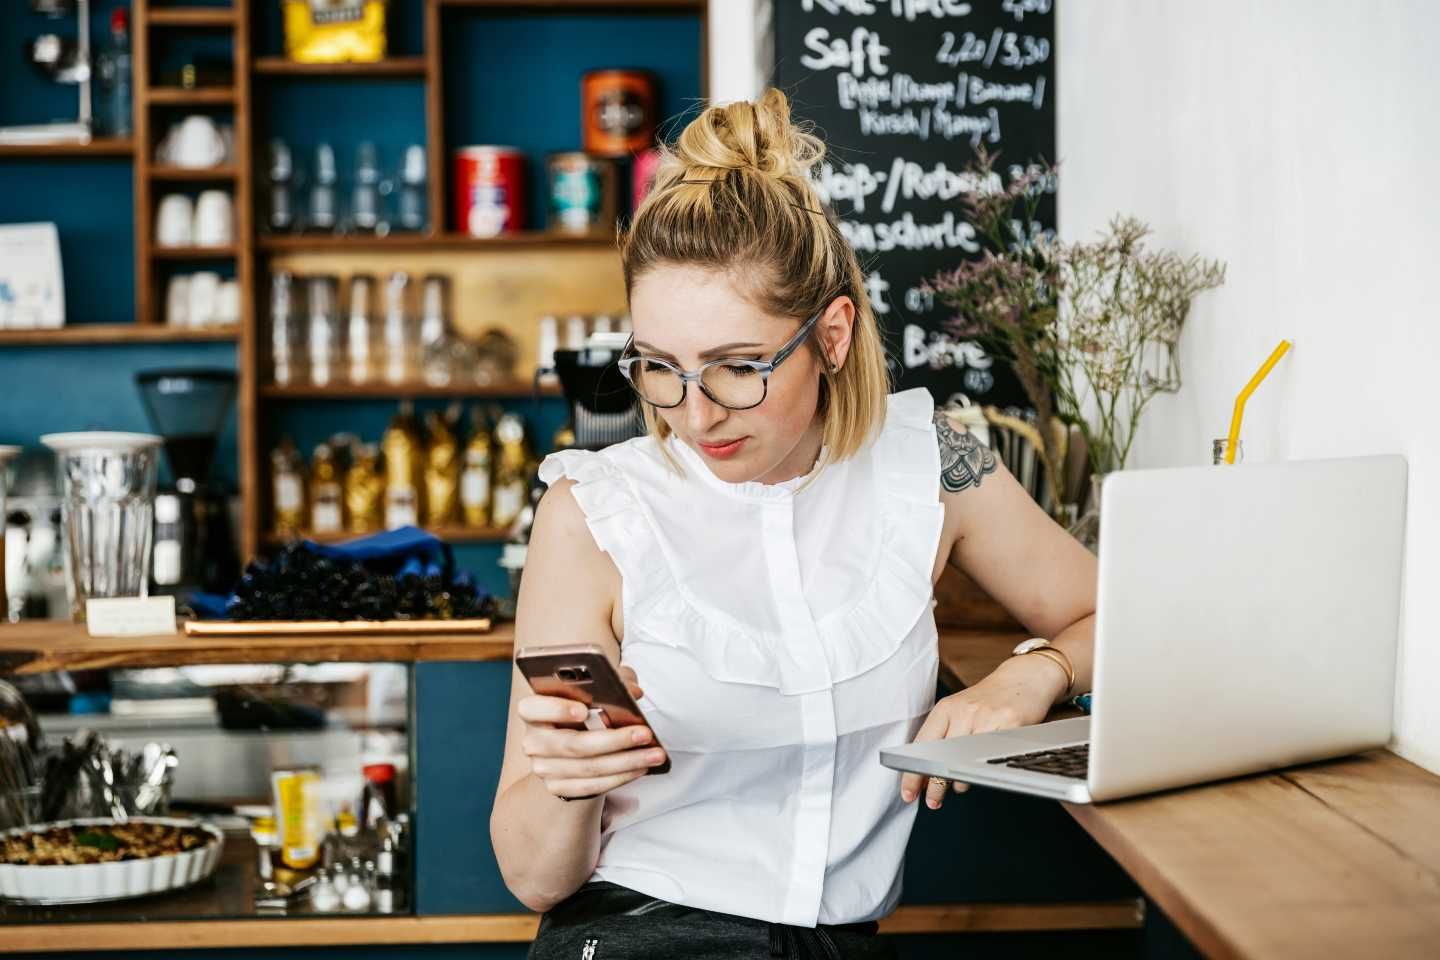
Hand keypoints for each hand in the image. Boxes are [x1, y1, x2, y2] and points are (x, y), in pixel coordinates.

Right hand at [518, 665, 667, 801]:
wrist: (570, 742)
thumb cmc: (584, 706)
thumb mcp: (596, 687)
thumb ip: (614, 680)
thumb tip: (633, 691)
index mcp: (533, 710)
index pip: (533, 708)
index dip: (556, 709)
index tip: (583, 710)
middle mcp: (533, 741)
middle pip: (572, 744)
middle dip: (614, 740)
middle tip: (645, 733)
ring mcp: (543, 768)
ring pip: (588, 768)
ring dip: (626, 762)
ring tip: (655, 754)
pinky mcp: (557, 787)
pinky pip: (591, 787)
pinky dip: (620, 777)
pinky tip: (641, 767)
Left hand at [899, 656, 1063, 809]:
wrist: (1024, 677)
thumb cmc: (989, 699)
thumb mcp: (959, 709)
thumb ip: (943, 736)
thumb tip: (926, 773)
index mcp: (946, 708)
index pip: (922, 745)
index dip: (912, 772)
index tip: (908, 792)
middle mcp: (964, 712)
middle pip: (941, 756)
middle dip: (934, 784)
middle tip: (932, 801)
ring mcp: (987, 718)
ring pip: (966, 762)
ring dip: (959, 782)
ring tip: (959, 785)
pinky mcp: (1010, 725)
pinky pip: (991, 758)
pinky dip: (982, 773)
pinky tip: (980, 774)